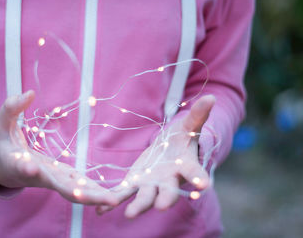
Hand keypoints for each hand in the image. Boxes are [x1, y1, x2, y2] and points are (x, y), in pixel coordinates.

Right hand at [0, 90, 117, 205]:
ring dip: (92, 197)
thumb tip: (29, 93)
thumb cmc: (2, 145)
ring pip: (74, 192)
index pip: (22, 166)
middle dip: (77, 193)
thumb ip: (11, 108)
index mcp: (18, 163)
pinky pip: (80, 187)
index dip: (25, 167)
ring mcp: (53, 181)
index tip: (30, 167)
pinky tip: (111, 197)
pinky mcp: (63, 179)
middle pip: (58, 187)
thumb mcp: (0, 125)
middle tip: (93, 199)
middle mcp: (39, 177)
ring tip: (113, 200)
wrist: (5, 170)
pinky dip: (95, 193)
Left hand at [96, 95, 214, 217]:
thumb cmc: (181, 140)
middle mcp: (169, 180)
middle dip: (164, 199)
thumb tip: (210, 97)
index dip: (198, 178)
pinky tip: (101, 210)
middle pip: (168, 192)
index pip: (194, 172)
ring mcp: (151, 184)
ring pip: (145, 197)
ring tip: (129, 214)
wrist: (168, 151)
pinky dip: (113, 201)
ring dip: (137, 206)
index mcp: (185, 167)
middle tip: (161, 206)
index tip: (203, 185)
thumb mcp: (189, 126)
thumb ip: (198, 115)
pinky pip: (124, 193)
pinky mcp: (135, 183)